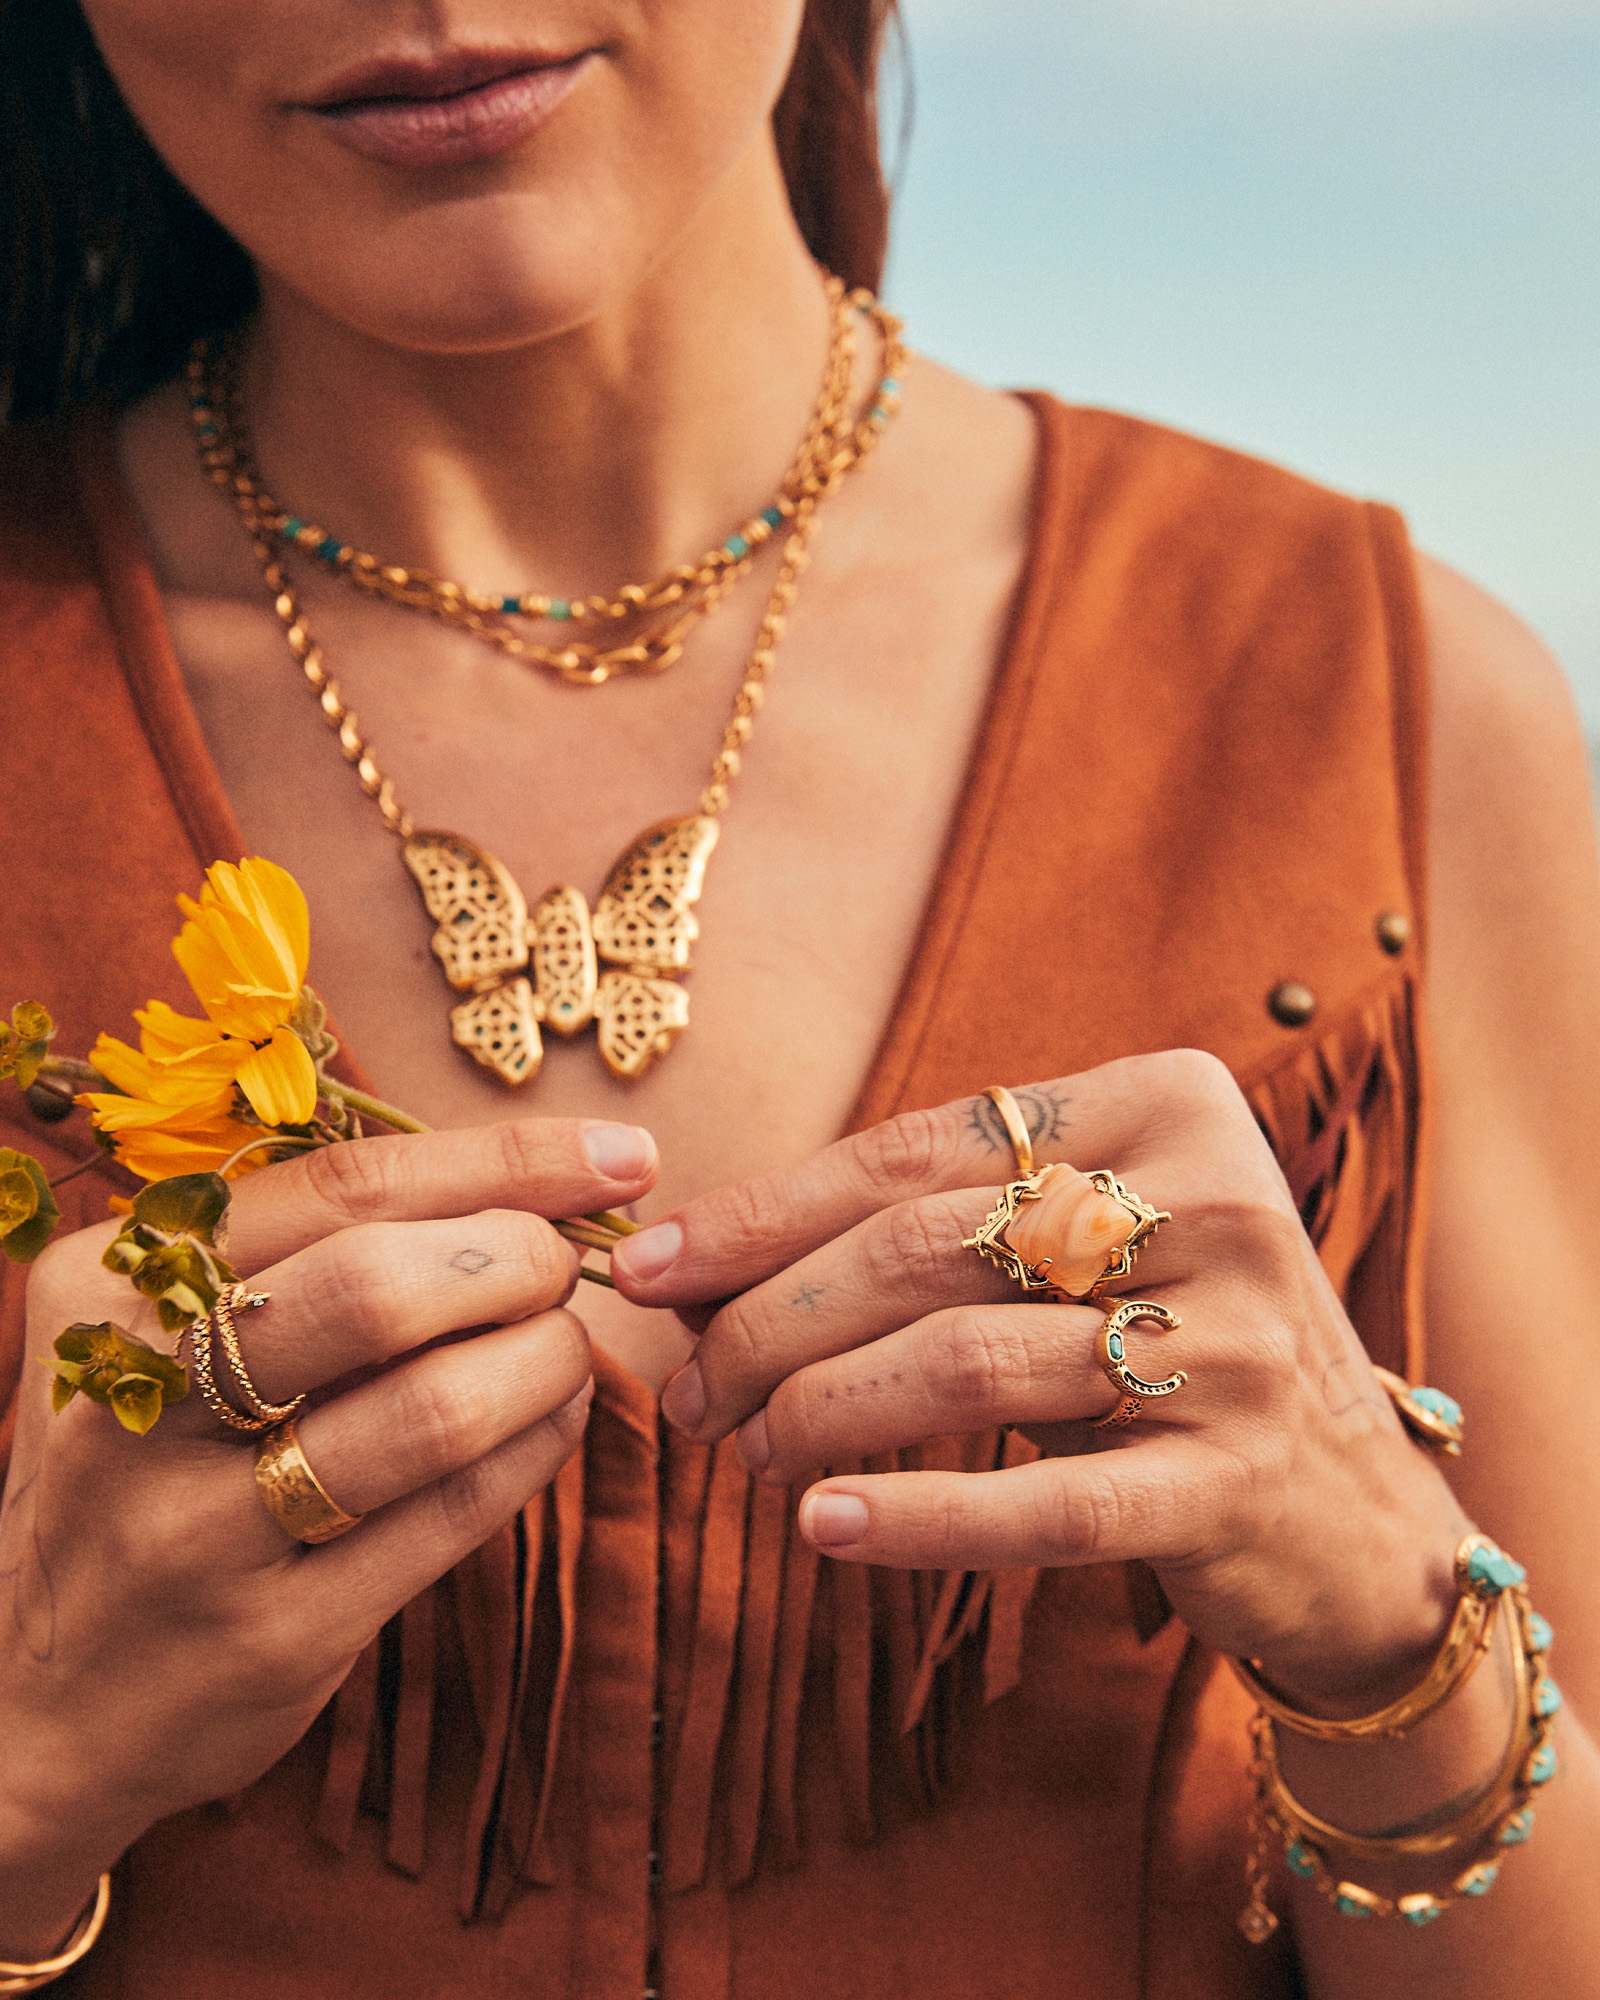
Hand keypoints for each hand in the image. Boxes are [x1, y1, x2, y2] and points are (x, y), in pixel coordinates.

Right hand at [0, 1116, 657, 1888]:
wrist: (35, 1702)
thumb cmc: (142, 1473)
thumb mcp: (159, 1337)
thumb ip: (299, 1252)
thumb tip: (522, 1182)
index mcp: (112, 1284)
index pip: (340, 1186)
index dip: (504, 1161)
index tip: (616, 1157)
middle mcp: (140, 1400)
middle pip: (382, 1288)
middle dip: (521, 1259)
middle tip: (571, 1266)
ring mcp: (198, 1532)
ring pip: (432, 1411)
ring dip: (544, 1362)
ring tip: (567, 1349)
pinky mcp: (272, 1638)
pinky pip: (450, 1518)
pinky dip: (534, 1452)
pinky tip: (551, 1422)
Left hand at [612, 1052, 1469, 1709]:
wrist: (1358, 1515)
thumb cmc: (1174, 1352)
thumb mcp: (1083, 1246)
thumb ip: (939, 1224)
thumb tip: (705, 1261)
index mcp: (1163, 1105)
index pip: (914, 1148)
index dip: (762, 1213)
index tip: (649, 1268)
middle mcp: (1212, 1200)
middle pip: (925, 1249)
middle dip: (771, 1323)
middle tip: (690, 1390)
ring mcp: (1235, 1341)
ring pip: (965, 1364)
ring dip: (819, 1414)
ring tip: (743, 1453)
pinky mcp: (1237, 1477)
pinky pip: (1043, 1500)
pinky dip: (917, 1518)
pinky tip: (823, 1528)